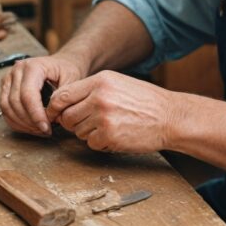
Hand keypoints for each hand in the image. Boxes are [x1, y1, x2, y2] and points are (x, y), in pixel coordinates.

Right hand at [0, 54, 85, 135]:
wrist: (61, 63)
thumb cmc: (66, 69)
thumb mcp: (72, 79)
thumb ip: (62, 97)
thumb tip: (52, 115)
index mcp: (33, 66)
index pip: (28, 95)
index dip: (36, 114)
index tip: (46, 127)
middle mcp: (17, 70)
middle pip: (15, 102)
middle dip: (29, 121)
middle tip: (44, 130)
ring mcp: (9, 78)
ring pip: (6, 107)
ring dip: (21, 123)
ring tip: (38, 130)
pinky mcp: (6, 88)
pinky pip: (5, 109)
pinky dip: (15, 121)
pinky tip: (30, 127)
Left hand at [46, 70, 174, 152]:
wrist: (170, 117)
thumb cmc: (146, 101)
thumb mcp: (118, 83)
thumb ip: (91, 90)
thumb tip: (63, 102)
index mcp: (100, 81)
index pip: (62, 95)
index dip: (55, 108)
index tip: (56, 114)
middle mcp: (99, 98)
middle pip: (67, 116)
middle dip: (73, 123)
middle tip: (90, 123)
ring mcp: (104, 118)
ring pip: (78, 132)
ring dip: (89, 133)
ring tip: (110, 126)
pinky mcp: (110, 136)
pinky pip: (91, 144)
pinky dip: (100, 143)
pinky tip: (115, 135)